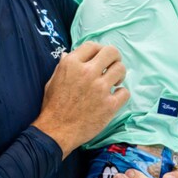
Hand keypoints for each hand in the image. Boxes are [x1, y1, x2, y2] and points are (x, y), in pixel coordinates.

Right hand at [32, 42, 128, 157]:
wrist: (56, 131)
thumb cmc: (53, 107)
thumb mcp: (52, 81)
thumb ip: (64, 66)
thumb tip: (69, 54)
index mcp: (72, 64)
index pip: (92, 45)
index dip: (98, 50)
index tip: (100, 58)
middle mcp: (87, 72)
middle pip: (111, 52)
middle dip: (114, 57)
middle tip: (112, 66)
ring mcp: (100, 89)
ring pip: (121, 69)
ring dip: (119, 74)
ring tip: (114, 81)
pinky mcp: (109, 105)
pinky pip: (125, 92)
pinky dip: (121, 94)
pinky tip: (115, 97)